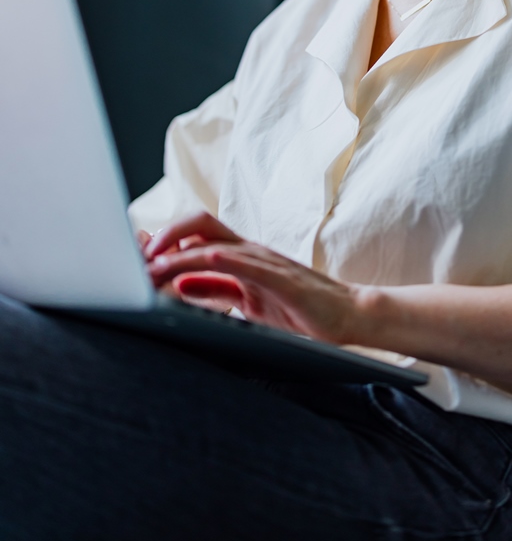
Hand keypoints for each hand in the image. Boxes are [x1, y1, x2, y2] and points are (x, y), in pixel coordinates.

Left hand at [145, 212, 358, 340]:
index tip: (135, 260)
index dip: (163, 241)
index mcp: (240, 255)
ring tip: (154, 268)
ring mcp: (267, 262)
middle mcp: (250, 251)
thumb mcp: (246, 301)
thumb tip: (175, 282)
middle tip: (139, 260)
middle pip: (201, 224)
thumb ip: (214, 290)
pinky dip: (227, 260)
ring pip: (217, 247)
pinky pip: (252, 265)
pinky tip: (207, 260)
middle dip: (166, 236)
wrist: (348, 315)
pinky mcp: (284, 280)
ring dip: (182, 255)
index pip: (195, 235)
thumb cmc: (299, 309)